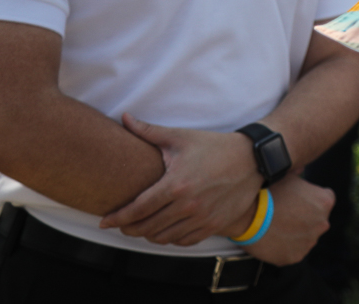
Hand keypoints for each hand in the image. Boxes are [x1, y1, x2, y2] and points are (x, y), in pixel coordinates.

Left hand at [99, 115, 260, 245]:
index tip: (104, 222)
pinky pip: (184, 240)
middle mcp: (188, 205)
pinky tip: (166, 229)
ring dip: (148, 234)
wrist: (253, 158)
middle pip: (146, 227)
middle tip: (122, 224)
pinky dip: (171, 238)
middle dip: (128, 228)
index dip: (117, 218)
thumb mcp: (182, 137)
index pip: (137, 209)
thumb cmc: (215, 146)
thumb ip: (149, 132)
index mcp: (176, 185)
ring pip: (164, 237)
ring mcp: (202, 217)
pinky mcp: (215, 224)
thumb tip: (124, 117)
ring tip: (143, 226)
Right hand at [243, 174, 333, 265]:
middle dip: (304, 218)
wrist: (248, 215)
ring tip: (276, 227)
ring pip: (306, 237)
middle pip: (317, 220)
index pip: (325, 200)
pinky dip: (285, 247)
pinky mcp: (296, 256)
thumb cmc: (268, 193)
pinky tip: (273, 238)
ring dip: (296, 234)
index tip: (297, 201)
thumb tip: (302, 166)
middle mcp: (323, 223)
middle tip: (285, 215)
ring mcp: (310, 241)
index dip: (310, 200)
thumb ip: (300, 173)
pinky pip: (293, 251)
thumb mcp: (288, 176)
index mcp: (325, 202)